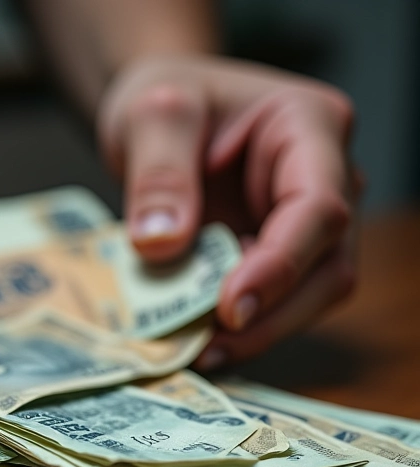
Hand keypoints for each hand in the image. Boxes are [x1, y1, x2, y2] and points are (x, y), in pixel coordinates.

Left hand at [99, 55, 359, 367]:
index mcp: (309, 128)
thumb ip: (159, 172)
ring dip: (258, 333)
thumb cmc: (169, 101)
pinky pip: (277, 304)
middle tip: (209, 348)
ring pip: (311, 296)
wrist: (164, 119)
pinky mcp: (281, 258)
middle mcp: (326, 180)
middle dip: (272, 317)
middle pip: (328, 267)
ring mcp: (308, 226)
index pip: (317, 208)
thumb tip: (163, 245)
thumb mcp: (152, 114)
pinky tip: (198, 339)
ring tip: (197, 350)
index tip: (230, 308)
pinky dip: (241, 330)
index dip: (280, 266)